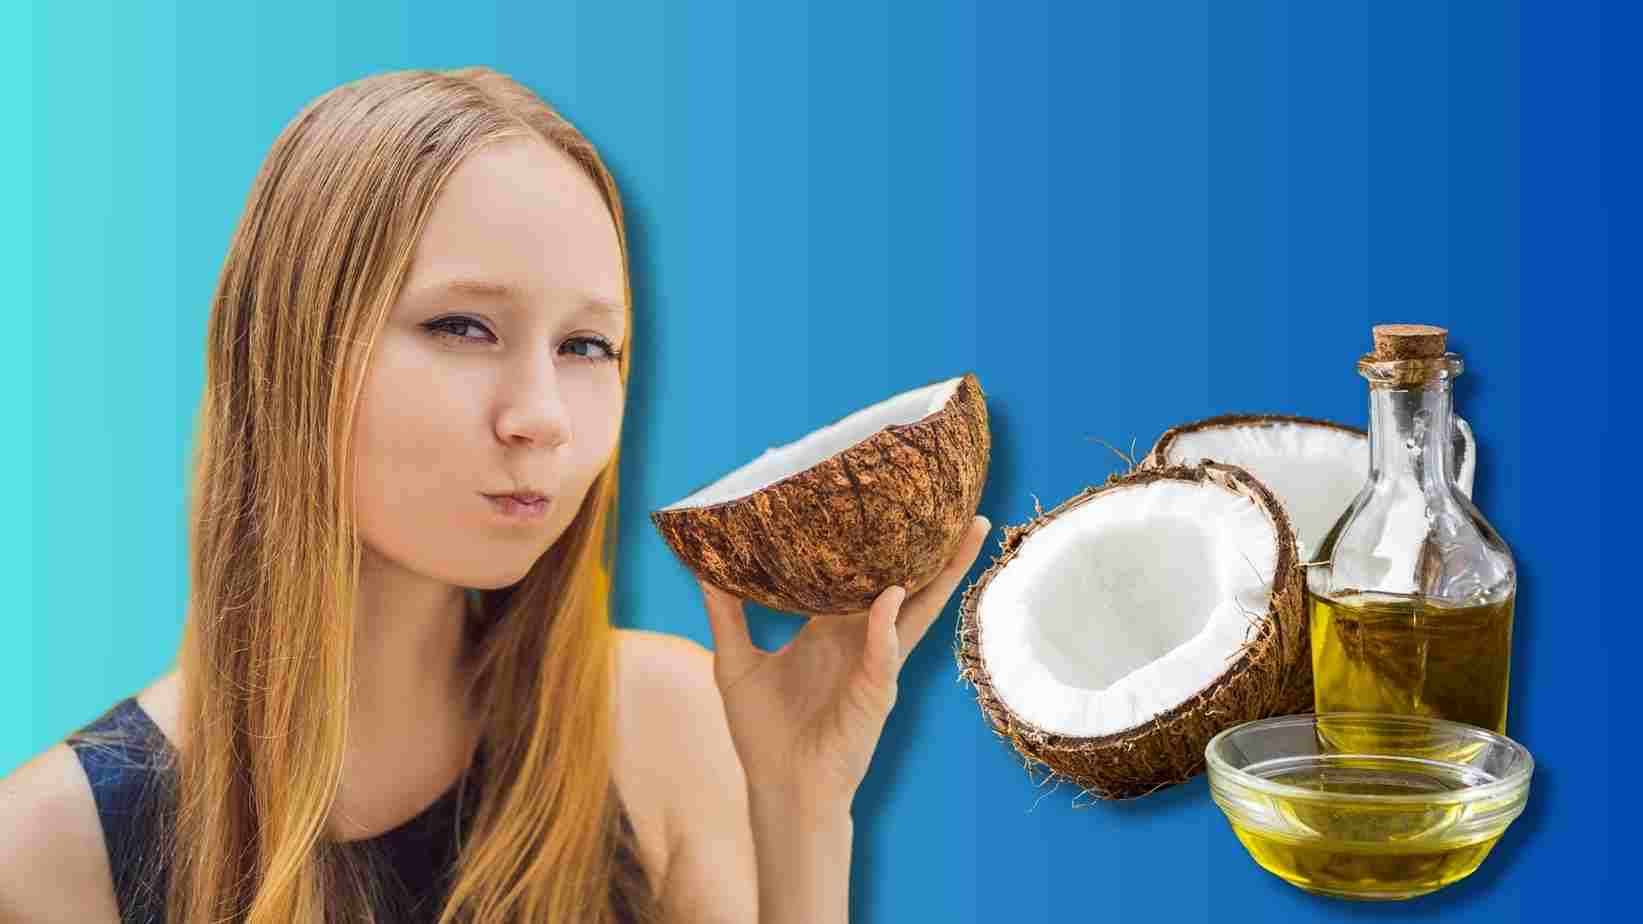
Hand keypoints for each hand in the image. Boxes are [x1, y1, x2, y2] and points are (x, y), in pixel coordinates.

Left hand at [699, 515, 990, 812]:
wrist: (779, 786)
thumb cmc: (763, 733)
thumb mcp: (735, 663)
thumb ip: (725, 614)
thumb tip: (703, 567)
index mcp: (832, 629)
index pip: (863, 577)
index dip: (879, 544)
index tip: (892, 503)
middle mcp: (862, 639)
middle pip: (906, 583)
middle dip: (936, 549)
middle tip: (962, 505)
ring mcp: (876, 663)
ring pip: (918, 609)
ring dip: (944, 573)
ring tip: (971, 532)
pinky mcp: (876, 692)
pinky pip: (886, 650)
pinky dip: (886, 623)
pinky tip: (891, 595)